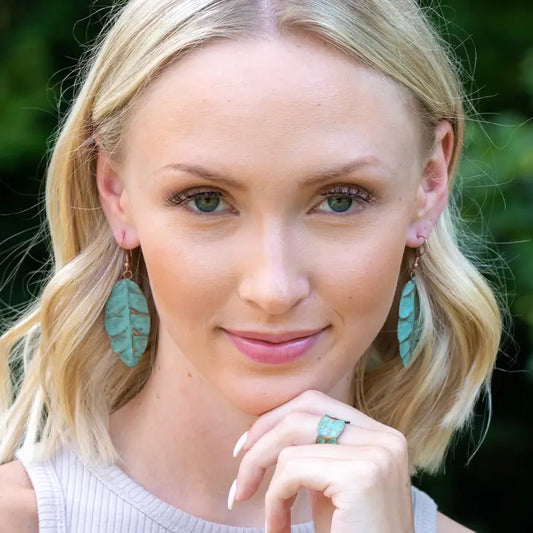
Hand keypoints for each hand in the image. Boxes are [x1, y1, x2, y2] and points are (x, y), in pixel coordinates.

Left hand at [230, 390, 414, 532]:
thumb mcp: (328, 486)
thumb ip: (312, 450)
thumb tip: (261, 427)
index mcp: (378, 435)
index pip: (313, 402)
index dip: (273, 419)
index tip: (245, 448)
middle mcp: (384, 438)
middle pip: (301, 411)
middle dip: (260, 440)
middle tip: (239, 482)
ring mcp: (376, 454)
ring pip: (291, 440)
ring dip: (262, 476)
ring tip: (269, 518)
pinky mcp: (361, 476)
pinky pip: (292, 469)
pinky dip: (274, 500)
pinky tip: (279, 528)